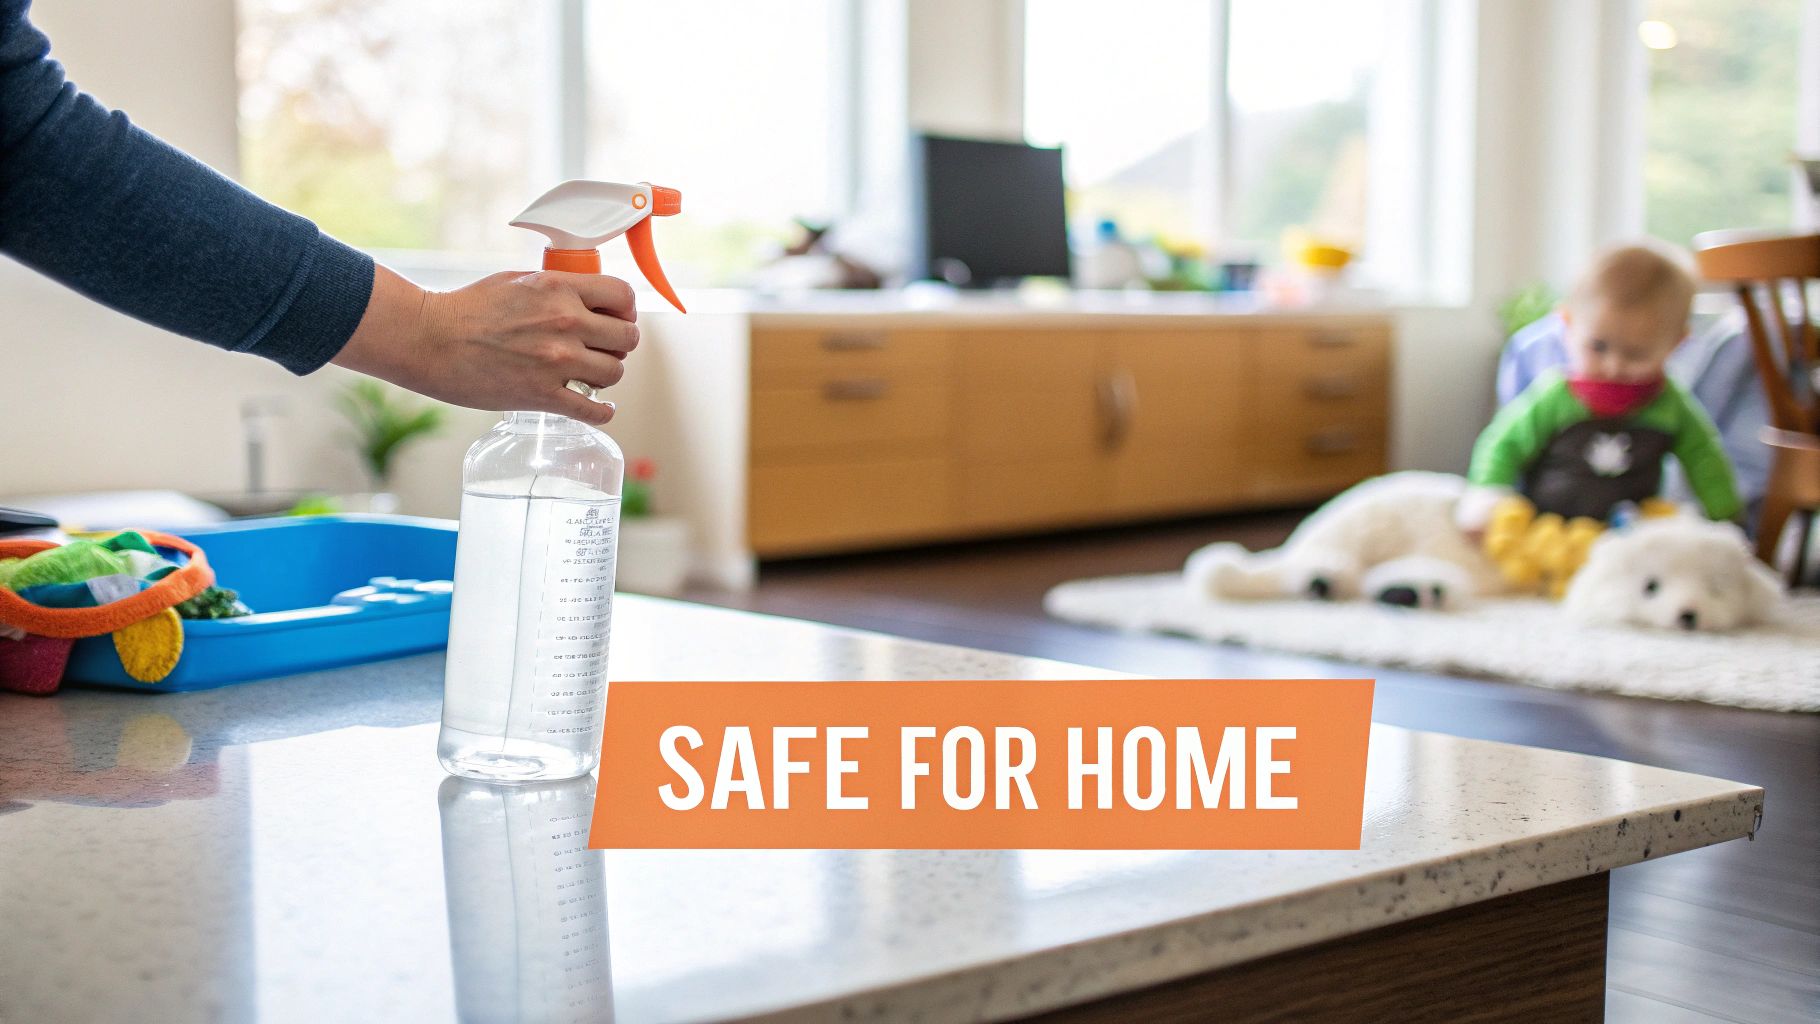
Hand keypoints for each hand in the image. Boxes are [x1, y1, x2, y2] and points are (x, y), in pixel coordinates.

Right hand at [332, 265, 639, 425]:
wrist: (430, 340)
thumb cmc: (467, 309)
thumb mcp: (519, 281)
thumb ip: (557, 289)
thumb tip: (586, 300)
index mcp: (559, 288)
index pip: (622, 295)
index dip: (626, 309)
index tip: (620, 318)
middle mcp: (565, 322)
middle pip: (627, 337)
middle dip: (619, 344)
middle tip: (605, 349)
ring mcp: (557, 361)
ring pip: (615, 373)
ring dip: (606, 376)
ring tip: (591, 375)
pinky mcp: (543, 395)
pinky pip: (593, 411)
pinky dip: (602, 413)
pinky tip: (600, 409)